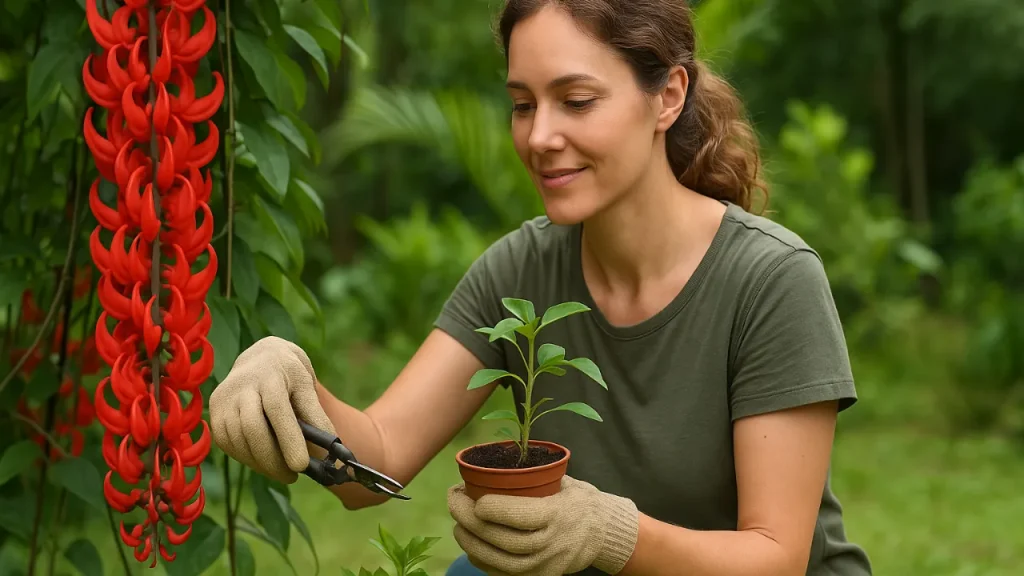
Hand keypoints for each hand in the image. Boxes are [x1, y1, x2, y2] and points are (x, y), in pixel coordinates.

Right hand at [209, 336, 335, 483]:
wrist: (260, 358)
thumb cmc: (289, 376)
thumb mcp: (306, 386)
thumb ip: (316, 416)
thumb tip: (329, 450)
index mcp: (270, 375)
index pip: (277, 409)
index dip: (288, 439)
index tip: (302, 466)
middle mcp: (242, 385)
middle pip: (252, 428)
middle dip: (273, 459)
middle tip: (292, 476)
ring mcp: (223, 399)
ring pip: (238, 440)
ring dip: (260, 463)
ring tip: (281, 471)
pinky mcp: (214, 414)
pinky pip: (227, 444)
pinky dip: (246, 458)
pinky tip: (263, 461)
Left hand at [447, 475, 638, 574]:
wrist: (602, 533)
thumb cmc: (576, 500)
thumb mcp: (563, 480)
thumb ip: (533, 475)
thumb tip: (492, 462)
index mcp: (558, 514)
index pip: (521, 516)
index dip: (492, 508)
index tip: (472, 495)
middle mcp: (552, 543)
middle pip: (504, 540)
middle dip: (470, 521)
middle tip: (455, 502)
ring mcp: (545, 564)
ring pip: (500, 561)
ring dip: (471, 543)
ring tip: (457, 525)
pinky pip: (504, 575)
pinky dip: (482, 561)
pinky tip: (470, 544)